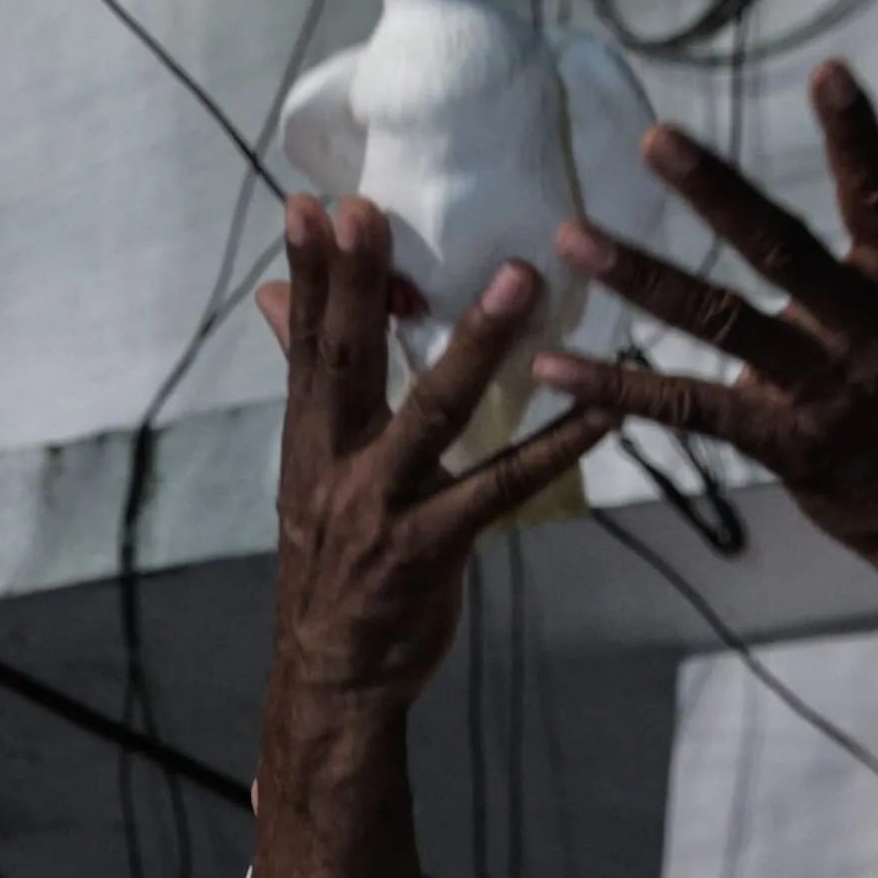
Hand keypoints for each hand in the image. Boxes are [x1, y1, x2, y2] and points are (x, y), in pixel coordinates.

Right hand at [259, 198, 608, 705]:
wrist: (333, 675)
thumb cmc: (334, 559)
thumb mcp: (308, 465)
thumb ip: (304, 376)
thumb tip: (274, 297)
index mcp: (309, 438)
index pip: (306, 343)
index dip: (309, 274)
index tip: (311, 203)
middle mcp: (337, 465)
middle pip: (347, 363)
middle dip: (359, 286)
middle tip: (373, 210)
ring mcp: (382, 506)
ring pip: (431, 413)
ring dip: (475, 343)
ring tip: (519, 277)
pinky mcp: (431, 547)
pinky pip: (501, 487)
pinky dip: (556, 445)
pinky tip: (603, 407)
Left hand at [533, 64, 877, 579]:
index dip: (855, 136)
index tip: (826, 70)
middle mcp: (861, 329)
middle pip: (780, 249)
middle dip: (715, 193)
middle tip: (651, 139)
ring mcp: (817, 387)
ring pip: (719, 322)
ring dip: (642, 278)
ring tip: (572, 237)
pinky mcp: (779, 441)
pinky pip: (686, 409)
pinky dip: (618, 388)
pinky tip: (554, 367)